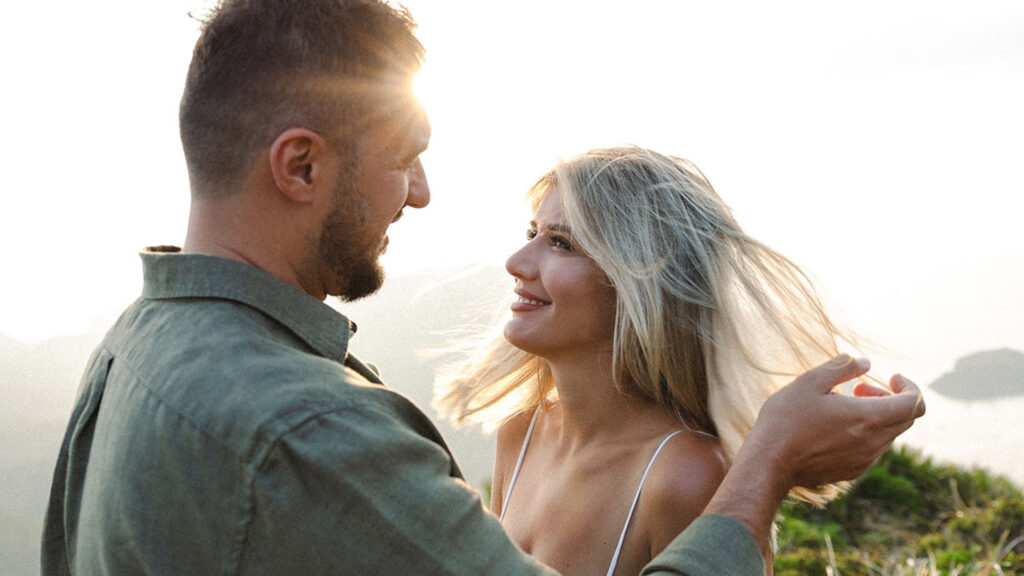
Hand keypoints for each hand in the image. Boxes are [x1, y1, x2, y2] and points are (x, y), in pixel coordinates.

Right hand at [701, 355, 924, 560]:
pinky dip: (866, 432)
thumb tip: (865, 362)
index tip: (891, 377)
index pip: (914, 403)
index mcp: (869, 418)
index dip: (909, 386)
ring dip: (876, 415)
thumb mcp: (810, 382)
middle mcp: (874, 442)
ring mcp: (865, 460)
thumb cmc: (786, 420)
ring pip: (889, 434)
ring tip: (842, 405)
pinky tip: (834, 426)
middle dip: (890, 398)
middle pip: (906, 418)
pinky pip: (872, 448)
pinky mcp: (852, 471)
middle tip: (859, 388)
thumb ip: (841, 367)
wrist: (769, 464)